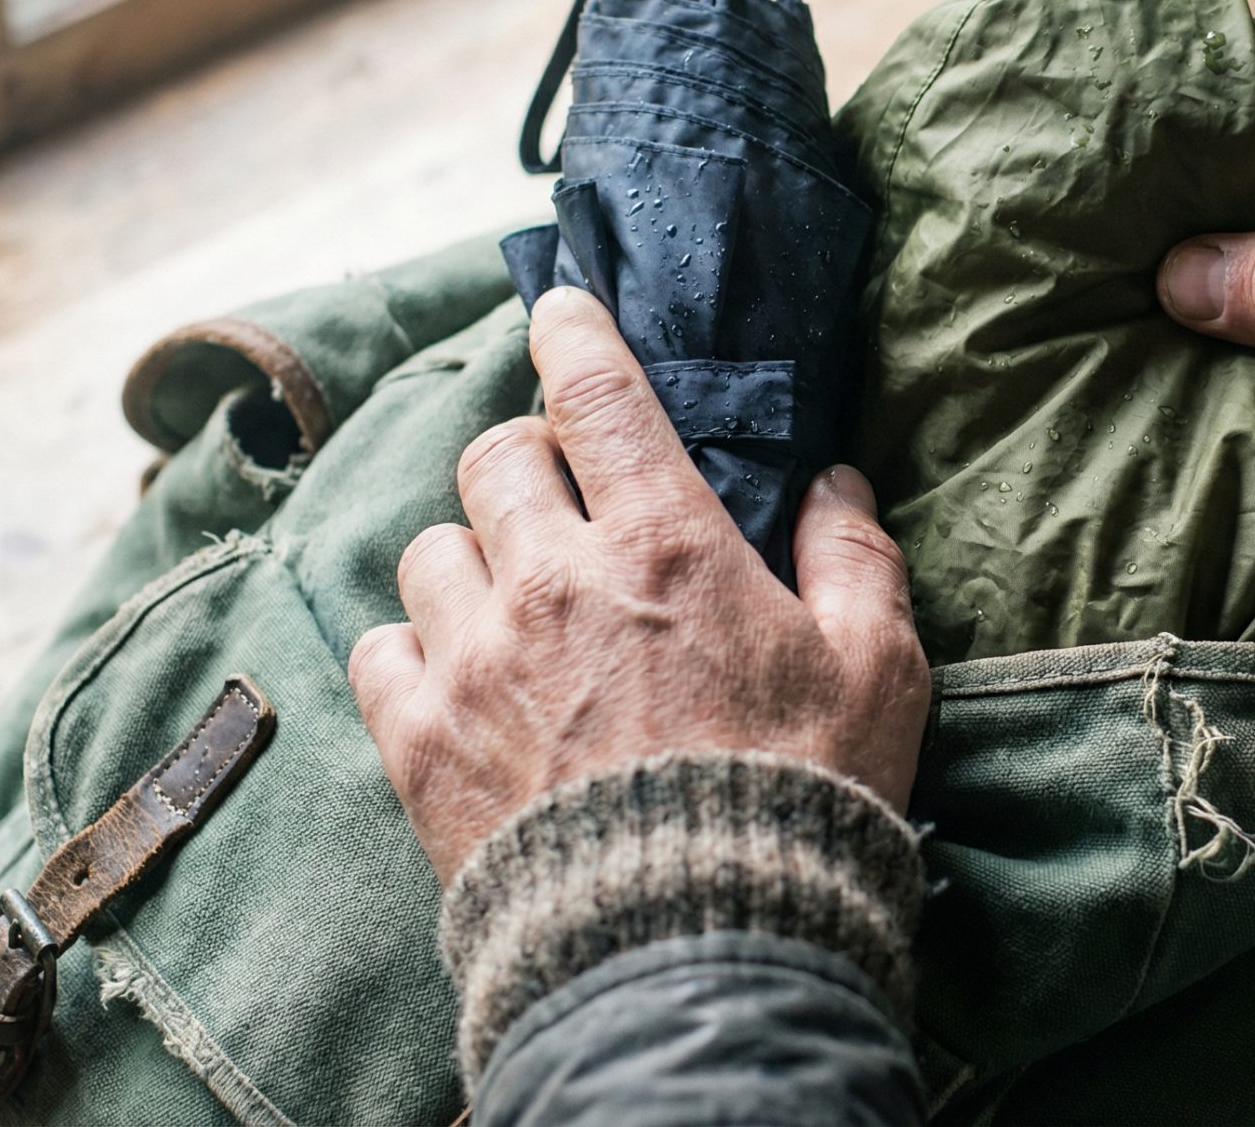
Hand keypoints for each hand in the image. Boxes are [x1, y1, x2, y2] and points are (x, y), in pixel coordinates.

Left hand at [349, 287, 930, 881]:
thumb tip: (833, 481)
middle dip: (529, 459)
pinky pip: (376, 647)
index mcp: (666, 544)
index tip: (560, 310)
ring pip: (430, 547)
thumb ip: (855, 555)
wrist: (696, 945)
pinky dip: (411, 647)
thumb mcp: (879, 668)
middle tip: (566, 499)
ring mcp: (474, 660)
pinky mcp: (419, 741)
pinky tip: (456, 674)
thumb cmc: (802, 797)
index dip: (571, 332)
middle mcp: (554, 580)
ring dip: (472, 556)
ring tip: (513, 600)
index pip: (594, 392)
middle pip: (496, 458)